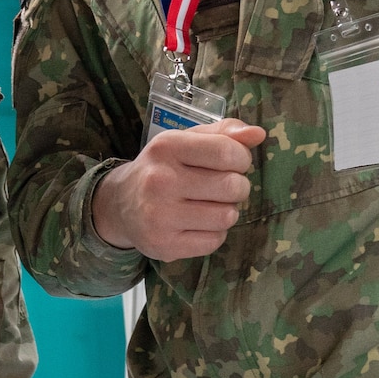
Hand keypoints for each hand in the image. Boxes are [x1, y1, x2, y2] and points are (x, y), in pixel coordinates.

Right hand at [92, 117, 265, 260]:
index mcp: (166, 148)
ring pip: (227, 216)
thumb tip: (258, 134)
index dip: (242, 159)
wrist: (120, 204)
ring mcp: (159, 216)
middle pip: (232, 186)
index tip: (234, 163)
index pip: (227, 152)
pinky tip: (198, 224)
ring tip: (210, 206)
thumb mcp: (186, 141)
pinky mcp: (163, 245)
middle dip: (237, 187)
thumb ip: (223, 133)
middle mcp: (160, 180)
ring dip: (226, 211)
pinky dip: (214, 233)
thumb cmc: (163, 167)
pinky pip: (214, 241)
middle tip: (222, 187)